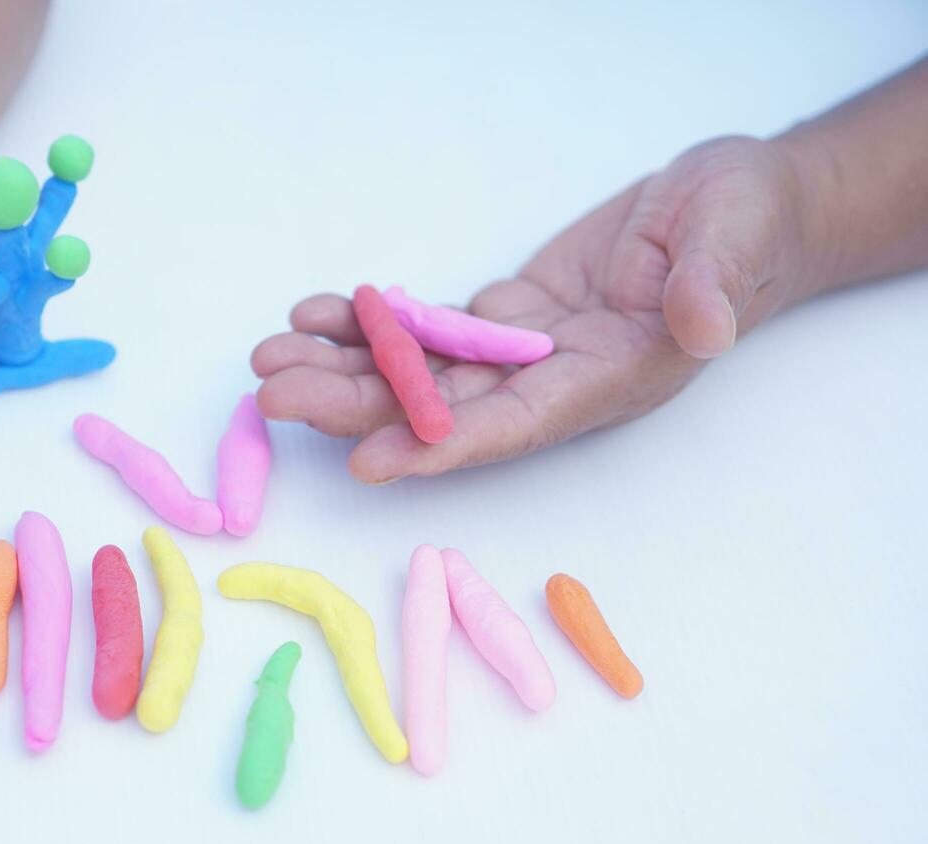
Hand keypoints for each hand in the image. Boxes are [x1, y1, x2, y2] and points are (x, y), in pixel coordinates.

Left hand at [253, 136, 817, 482]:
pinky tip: (317, 315)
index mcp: (608, 380)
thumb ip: (713, 285)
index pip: (514, 425)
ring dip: (343, 370)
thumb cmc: (749, 224)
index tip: (370, 461)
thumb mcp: (737, 240)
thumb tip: (702, 326)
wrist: (735, 207)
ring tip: (269, 359)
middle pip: (441, 407)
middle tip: (275, 397)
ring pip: (420, 374)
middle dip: (356, 406)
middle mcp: (554, 382)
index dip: (441, 445)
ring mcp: (524, 352)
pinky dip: (372, 325)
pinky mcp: (507, 318)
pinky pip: (428, 330)